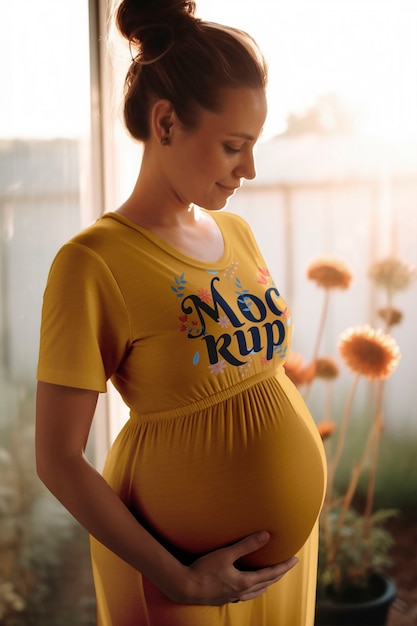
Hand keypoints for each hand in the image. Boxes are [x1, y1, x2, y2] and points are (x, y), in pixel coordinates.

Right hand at [179, 531, 298, 605]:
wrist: (184, 587)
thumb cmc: (204, 570)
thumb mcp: (226, 554)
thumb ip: (246, 545)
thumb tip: (266, 535)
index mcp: (245, 581)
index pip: (271, 573)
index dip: (284, 566)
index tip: (295, 559)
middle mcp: (242, 591)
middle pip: (266, 583)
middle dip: (279, 573)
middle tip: (288, 565)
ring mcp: (233, 596)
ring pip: (256, 591)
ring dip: (267, 583)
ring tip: (272, 578)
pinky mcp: (224, 598)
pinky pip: (245, 595)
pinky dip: (252, 590)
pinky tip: (247, 588)